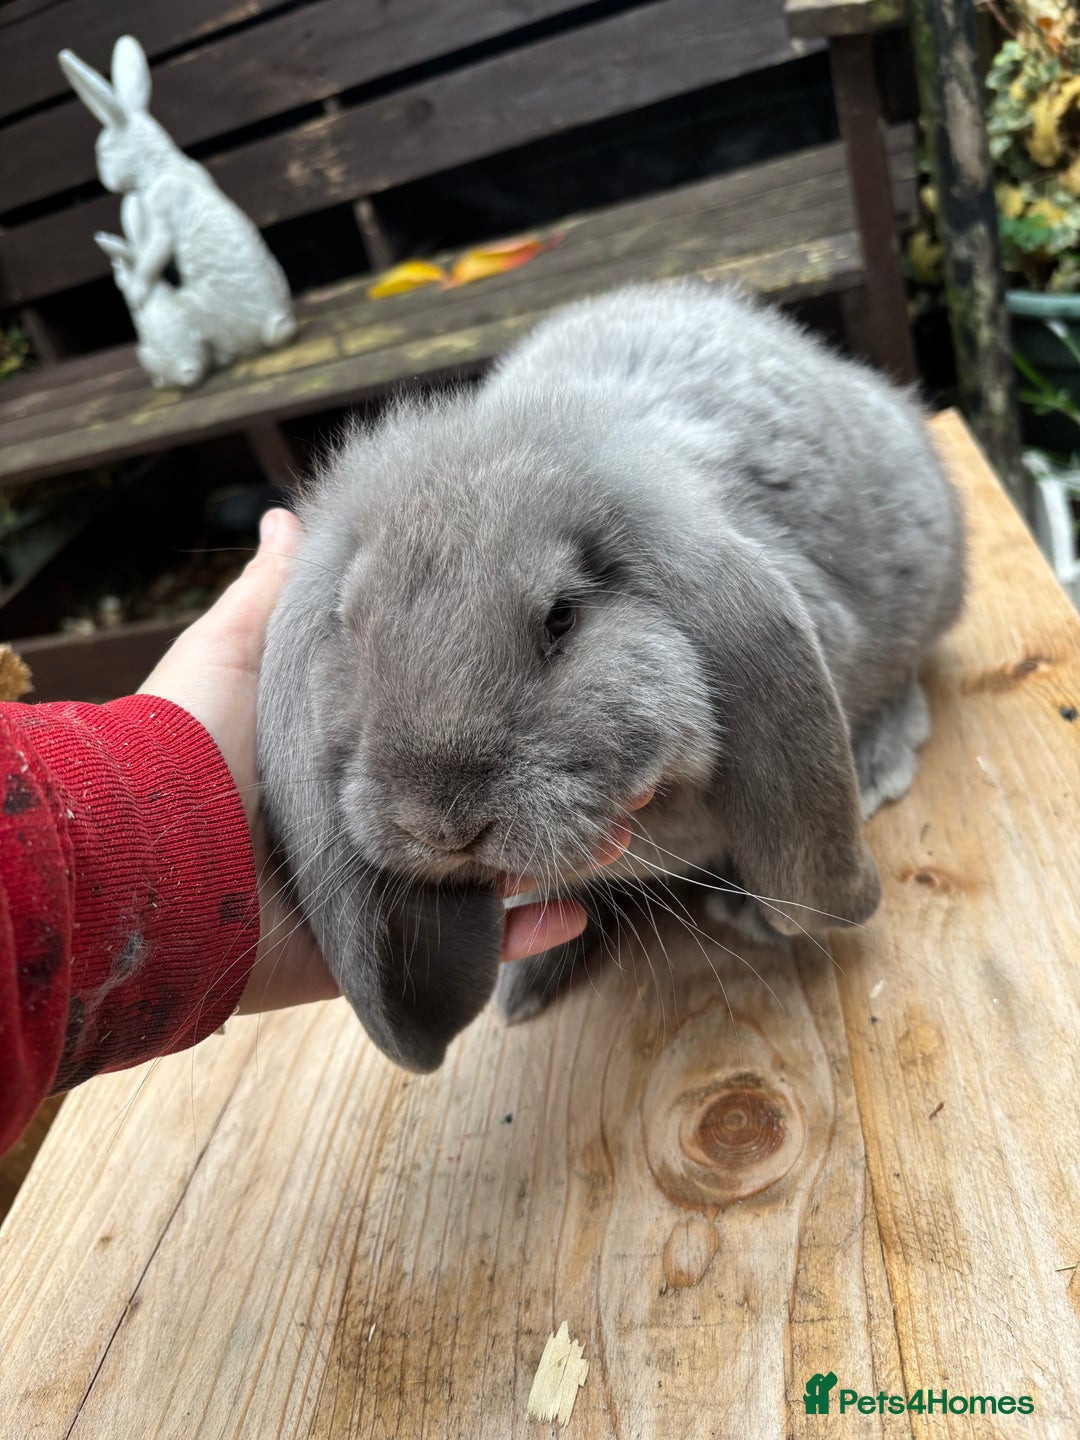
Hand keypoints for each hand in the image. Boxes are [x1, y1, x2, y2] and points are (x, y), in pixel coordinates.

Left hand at [139, 509, 645, 1014]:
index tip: (550, 686)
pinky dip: (526, 933)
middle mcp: (372, 824)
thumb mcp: (233, 651)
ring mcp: (386, 891)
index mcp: (343, 759)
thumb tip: (290, 514)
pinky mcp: (388, 950)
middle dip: (538, 784)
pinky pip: (472, 949)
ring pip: (491, 873)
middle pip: (475, 803)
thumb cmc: (187, 748)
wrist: (150, 865)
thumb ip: (274, 593)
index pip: (437, 736)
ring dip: (554, 852)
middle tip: (603, 765)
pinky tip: (573, 908)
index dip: (492, 717)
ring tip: (613, 826)